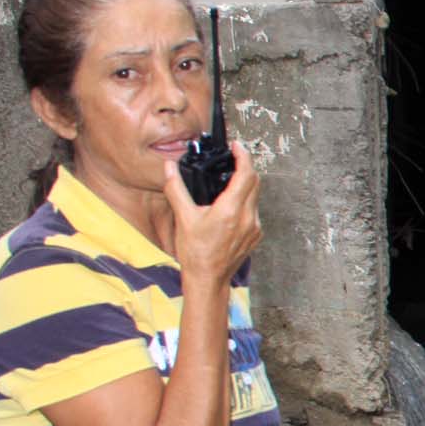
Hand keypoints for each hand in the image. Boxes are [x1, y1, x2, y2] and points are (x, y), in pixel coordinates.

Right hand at [162, 142, 262, 288]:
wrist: (208, 279)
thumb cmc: (196, 252)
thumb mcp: (183, 217)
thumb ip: (176, 189)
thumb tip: (168, 168)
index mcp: (231, 210)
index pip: (246, 175)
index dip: (243, 156)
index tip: (237, 147)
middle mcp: (248, 218)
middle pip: (255, 183)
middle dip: (246, 166)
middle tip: (234, 157)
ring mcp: (254, 227)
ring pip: (256, 197)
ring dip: (247, 184)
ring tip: (231, 177)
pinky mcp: (255, 235)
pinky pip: (255, 210)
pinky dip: (246, 200)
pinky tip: (232, 201)